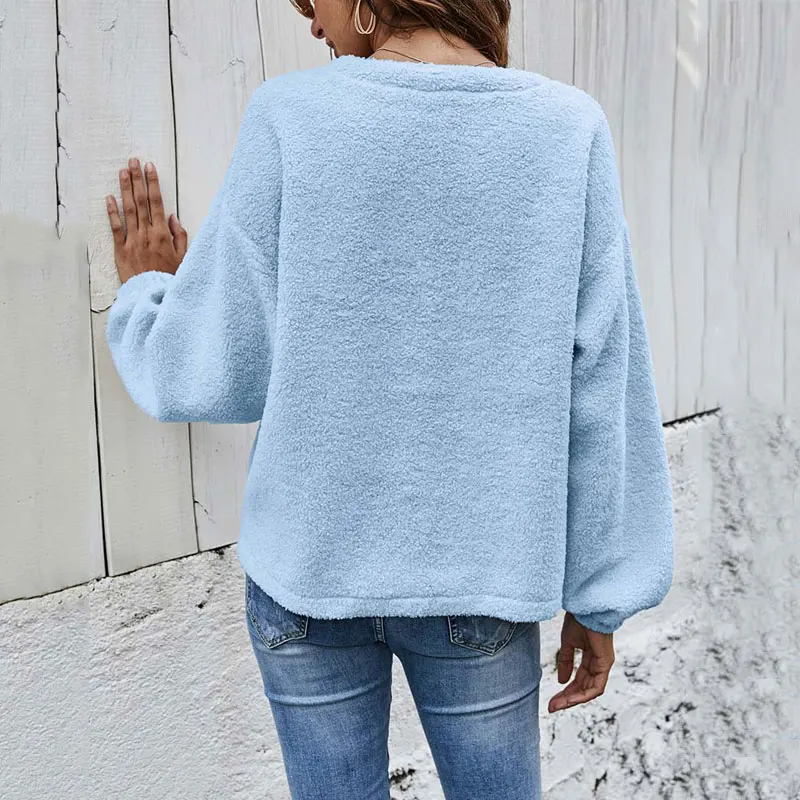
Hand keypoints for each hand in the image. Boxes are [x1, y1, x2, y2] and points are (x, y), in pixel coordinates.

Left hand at [105, 157, 187, 283]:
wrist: (154, 296)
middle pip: (141, 201)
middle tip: (134, 161)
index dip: (153, 183)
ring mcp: (133, 241)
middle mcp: (147, 234)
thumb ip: (180, 236)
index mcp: (163, 234)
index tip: (150, 168)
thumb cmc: (170, 278)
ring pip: (128, 210)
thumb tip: (172, 217)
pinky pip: (116, 228)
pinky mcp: (121, 250)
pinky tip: (109, 198)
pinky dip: (112, 212)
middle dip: (138, 179)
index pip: (157, 202)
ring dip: (125, 189)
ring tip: (123, 172)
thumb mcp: (183, 258)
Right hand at [548, 612, 614, 712]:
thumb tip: (562, 681)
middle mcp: (598, 663)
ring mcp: (603, 664)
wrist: (586, 606)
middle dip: (567, 698)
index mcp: (591, 657)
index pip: (579, 680)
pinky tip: (570, 698)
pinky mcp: (606, 663)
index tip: (552, 700)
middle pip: (583, 687)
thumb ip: (566, 662)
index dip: (566, 691)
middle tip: (552, 706)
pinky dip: (584, 695)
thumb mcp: (568, 643)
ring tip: (557, 705)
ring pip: (590, 690)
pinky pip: (597, 687)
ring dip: (573, 699)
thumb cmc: (579, 619)